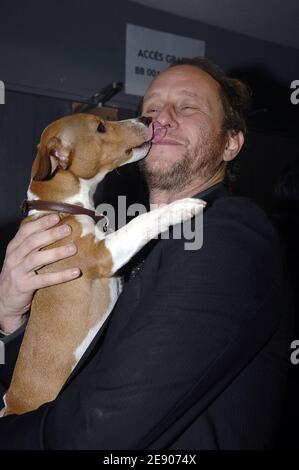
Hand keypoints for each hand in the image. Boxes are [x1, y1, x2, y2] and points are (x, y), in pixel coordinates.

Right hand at [0, 214, 79, 333]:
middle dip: (51, 234)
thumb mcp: (20, 258)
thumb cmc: (18, 275)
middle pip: (32, 242)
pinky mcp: (24, 286)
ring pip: (37, 259)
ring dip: (56, 253)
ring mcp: (18, 272)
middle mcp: (14, 258)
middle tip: (67, 229)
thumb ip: (33, 245)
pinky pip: (44, 280)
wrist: (4, 301)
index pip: (26, 231)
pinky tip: (75, 272)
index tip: (56, 217)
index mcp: (14, 248)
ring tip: (73, 248)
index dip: (41, 223)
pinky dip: (60, 276)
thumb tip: (56, 229)